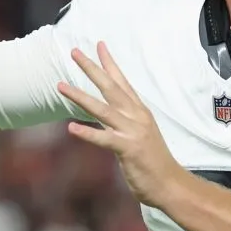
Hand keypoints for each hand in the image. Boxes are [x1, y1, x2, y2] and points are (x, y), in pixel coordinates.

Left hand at [57, 42, 185, 207]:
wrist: (170, 184)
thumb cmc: (153, 161)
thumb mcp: (139, 134)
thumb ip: (122, 122)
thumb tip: (103, 115)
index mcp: (139, 112)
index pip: (122, 81)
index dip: (110, 63)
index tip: (99, 45)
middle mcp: (136, 116)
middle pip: (110, 87)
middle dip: (91, 68)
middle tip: (74, 52)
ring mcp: (133, 132)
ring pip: (102, 109)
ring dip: (80, 96)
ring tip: (60, 85)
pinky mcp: (128, 149)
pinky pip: (104, 139)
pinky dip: (87, 133)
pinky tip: (71, 128)